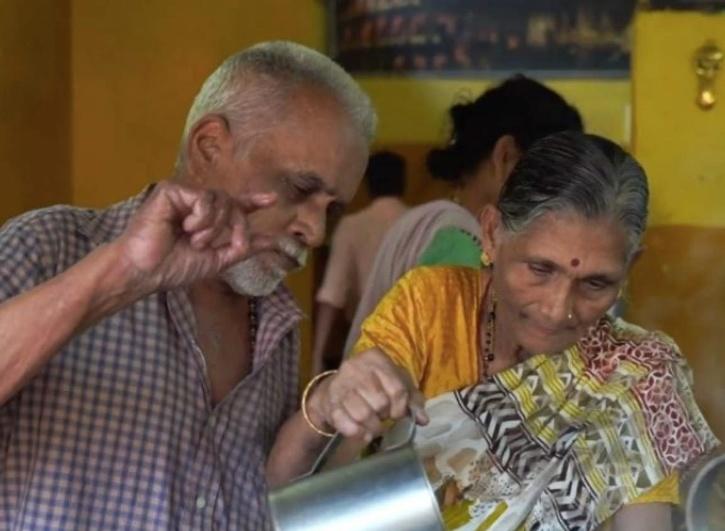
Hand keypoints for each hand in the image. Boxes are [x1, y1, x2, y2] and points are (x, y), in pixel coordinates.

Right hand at [113, 181, 275, 293]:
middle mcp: (195, 204)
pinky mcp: (172, 190)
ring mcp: (183, 195)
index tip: (273, 199)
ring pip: (221, 199)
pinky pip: (204, 198)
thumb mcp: (218, 259)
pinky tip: (185, 228)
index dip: (253, 201)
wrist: (145, 271)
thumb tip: (274, 242)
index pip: (234, 205)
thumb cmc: (174, 268)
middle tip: (218, 245)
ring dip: (214, 227)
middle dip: (234, 226)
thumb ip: (244, 248)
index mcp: (206, 219)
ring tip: (194, 241)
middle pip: (233, 203)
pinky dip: (202, 218)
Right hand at [308, 348, 428, 441]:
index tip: (397, 413)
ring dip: (373, 427)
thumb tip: (423, 420)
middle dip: (384, 415)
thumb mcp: (395, 384)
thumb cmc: (372, 385)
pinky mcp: (329, 403)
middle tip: (382, 416)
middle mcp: (355, 367)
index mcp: (375, 358)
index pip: (397, 388)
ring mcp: (340, 385)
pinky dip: (358, 434)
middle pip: (380, 402)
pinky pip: (347, 425)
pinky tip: (363, 434)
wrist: (335, 389)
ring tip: (374, 426)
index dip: (401, 407)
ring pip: (363, 415)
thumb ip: (412, 399)